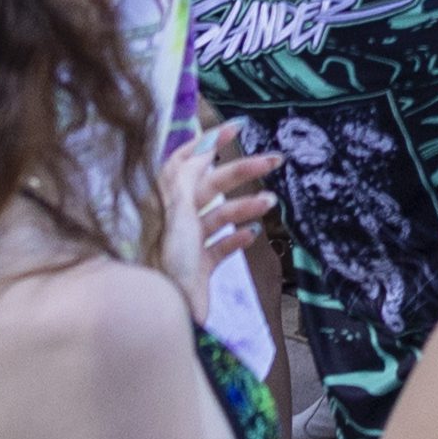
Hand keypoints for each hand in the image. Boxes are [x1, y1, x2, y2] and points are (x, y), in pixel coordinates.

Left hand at [160, 130, 282, 287]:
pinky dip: (238, 237)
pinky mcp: (200, 266)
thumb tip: (204, 143)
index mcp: (164, 199)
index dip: (210, 142)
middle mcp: (175, 217)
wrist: (165, 310)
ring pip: (221, 215)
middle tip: (273, 160)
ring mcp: (188, 242)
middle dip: (243, 172)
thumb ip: (189, 173)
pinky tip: (251, 233)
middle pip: (212, 185)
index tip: (237, 128)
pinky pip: (223, 245)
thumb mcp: (176, 208)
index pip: (186, 159)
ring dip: (246, 206)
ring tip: (270, 201)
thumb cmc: (166, 258)